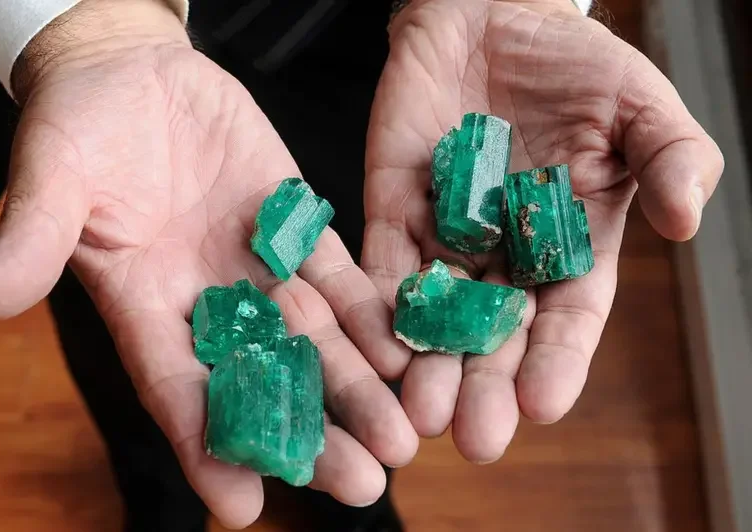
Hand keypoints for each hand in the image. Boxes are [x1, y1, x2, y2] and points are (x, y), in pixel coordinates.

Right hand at [0, 0, 416, 525]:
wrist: (133, 75)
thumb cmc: (79, 126)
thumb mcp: (52, 177)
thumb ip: (34, 235)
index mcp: (145, 307)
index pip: (176, 390)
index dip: (206, 447)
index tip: (241, 506)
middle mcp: (209, 302)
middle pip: (264, 381)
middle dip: (311, 434)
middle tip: (363, 486)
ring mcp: (258, 268)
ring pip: (315, 340)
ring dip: (357, 387)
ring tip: (401, 439)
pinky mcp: (295, 227)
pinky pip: (339, 278)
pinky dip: (370, 313)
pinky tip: (404, 351)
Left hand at [363, 0, 722, 461]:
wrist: (492, 15)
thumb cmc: (572, 64)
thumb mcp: (639, 106)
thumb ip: (670, 159)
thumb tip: (686, 220)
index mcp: (568, 247)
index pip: (565, 318)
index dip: (557, 362)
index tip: (544, 405)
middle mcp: (504, 256)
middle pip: (494, 335)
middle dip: (484, 386)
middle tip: (472, 438)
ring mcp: (445, 236)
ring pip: (434, 313)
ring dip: (426, 364)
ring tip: (419, 411)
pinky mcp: (393, 209)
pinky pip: (383, 262)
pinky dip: (378, 303)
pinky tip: (375, 344)